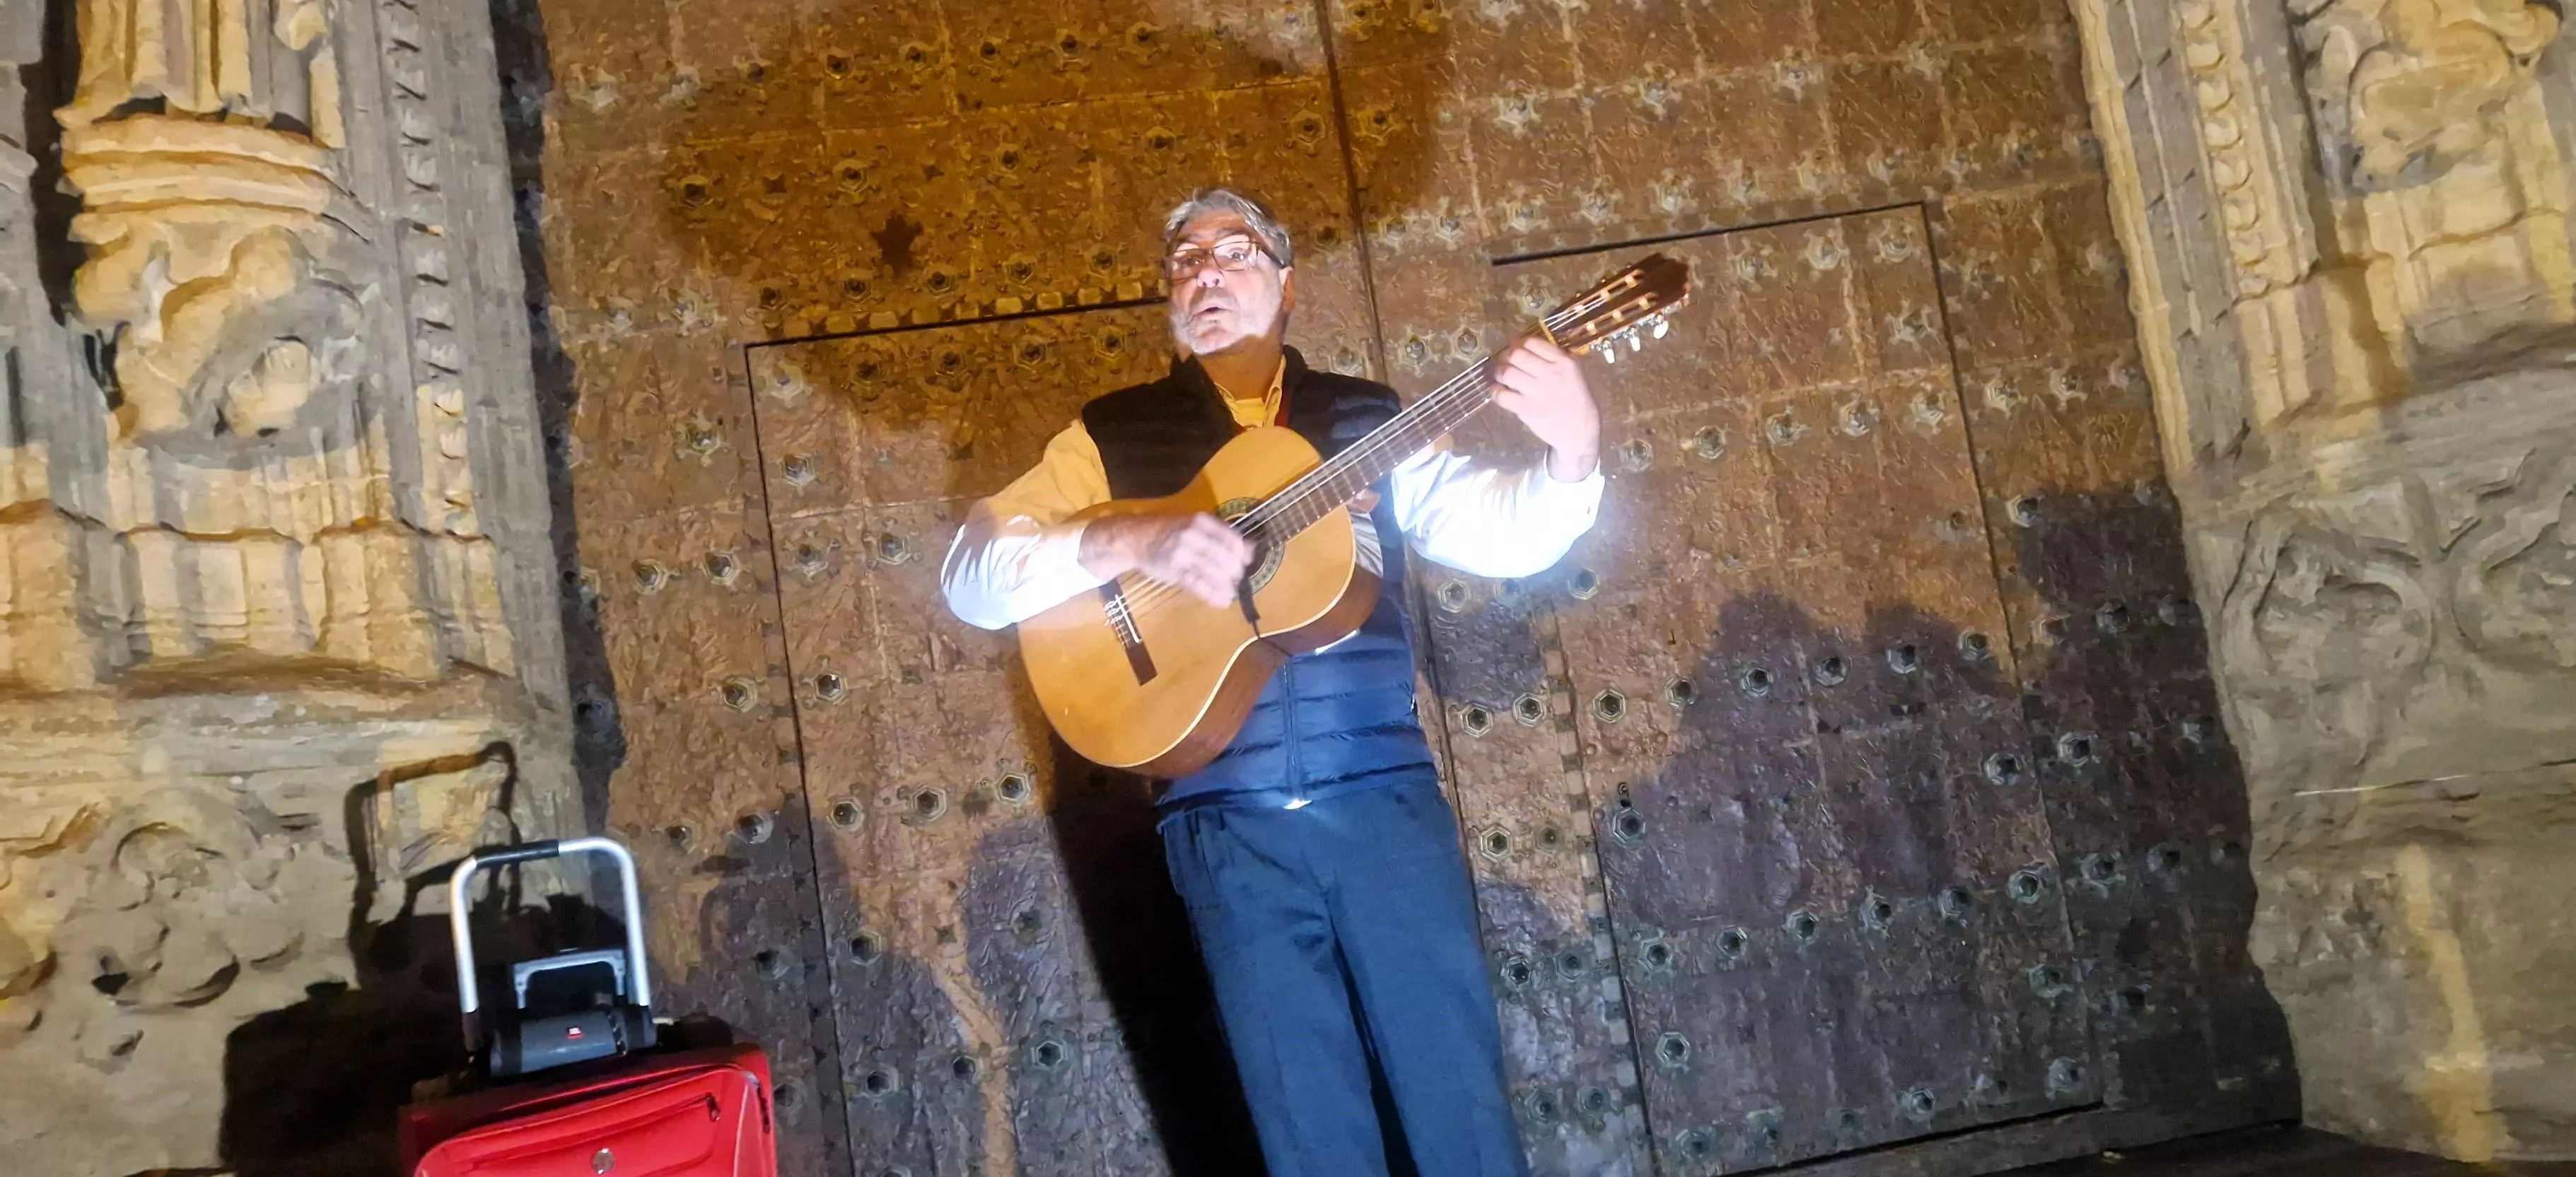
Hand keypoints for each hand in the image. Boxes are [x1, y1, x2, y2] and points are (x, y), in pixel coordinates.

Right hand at [1079, 513, 1252, 607]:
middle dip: (1235, 573)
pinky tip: (1222, 600)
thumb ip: (1220, 535)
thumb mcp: (1194, 524)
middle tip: (1237, 579)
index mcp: (1202, 522)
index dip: (1243, 555)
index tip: (1247, 563)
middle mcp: (1193, 535)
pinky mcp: (1174, 571)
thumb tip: (1251, 549)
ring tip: (1231, 593)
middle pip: (1226, 559)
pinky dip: (1212, 595)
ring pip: (1213, 574)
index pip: (1232, 540)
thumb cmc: (1169, 531)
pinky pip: (1198, 585)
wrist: (1136, 539)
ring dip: (1226, 586)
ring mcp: (1182, 554)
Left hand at [1491, 336, 1600, 480]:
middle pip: (1517, 355)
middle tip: (1504, 361)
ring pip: (1507, 373)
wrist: (1579, 431)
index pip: (1533, 342)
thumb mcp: (1574, 373)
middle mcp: (1550, 374)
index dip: (1518, 343)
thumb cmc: (1576, 400)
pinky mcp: (1526, 409)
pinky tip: (1498, 392)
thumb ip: (1554, 359)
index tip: (1514, 346)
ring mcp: (1537, 392)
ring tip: (1500, 375)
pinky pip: (1502, 396)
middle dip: (1506, 356)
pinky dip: (1496, 392)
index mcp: (1564, 362)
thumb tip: (1525, 345)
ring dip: (1499, 372)